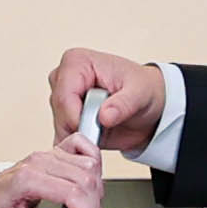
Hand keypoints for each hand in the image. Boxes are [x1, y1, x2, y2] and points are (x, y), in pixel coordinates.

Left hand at [0, 143, 106, 207]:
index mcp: (25, 179)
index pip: (72, 192)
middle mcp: (38, 162)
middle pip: (85, 179)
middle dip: (94, 207)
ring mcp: (48, 154)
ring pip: (89, 165)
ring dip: (96, 190)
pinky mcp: (55, 152)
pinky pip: (83, 145)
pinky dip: (93, 161)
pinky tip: (89, 180)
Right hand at [46, 47, 163, 161]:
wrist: (146, 105)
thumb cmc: (142, 89)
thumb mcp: (140, 94)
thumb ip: (123, 104)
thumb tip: (105, 116)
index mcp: (76, 62)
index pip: (63, 96)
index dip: (78, 117)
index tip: (100, 125)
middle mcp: (63, 78)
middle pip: (59, 114)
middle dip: (81, 128)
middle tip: (107, 127)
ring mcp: (61, 99)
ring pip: (60, 128)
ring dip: (81, 137)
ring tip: (105, 130)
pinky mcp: (63, 117)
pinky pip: (62, 138)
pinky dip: (78, 145)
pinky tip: (96, 139)